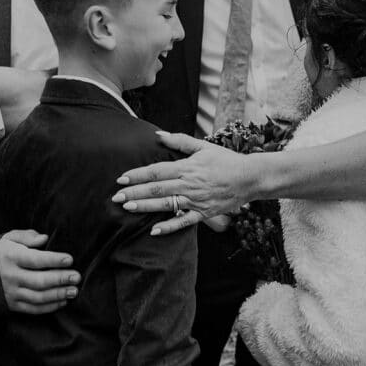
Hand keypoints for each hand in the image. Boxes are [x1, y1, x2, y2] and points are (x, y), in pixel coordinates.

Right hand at [0, 229, 79, 314]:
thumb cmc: (4, 251)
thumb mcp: (11, 238)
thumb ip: (28, 236)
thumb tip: (44, 238)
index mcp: (12, 257)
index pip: (35, 259)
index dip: (53, 259)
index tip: (70, 259)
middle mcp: (11, 276)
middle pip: (39, 281)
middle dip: (60, 279)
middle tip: (77, 277)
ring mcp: (12, 292)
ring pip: (38, 297)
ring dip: (58, 295)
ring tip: (74, 291)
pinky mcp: (13, 305)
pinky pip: (33, 309)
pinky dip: (49, 307)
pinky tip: (63, 301)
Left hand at [112, 132, 256, 235]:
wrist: (250, 177)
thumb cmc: (226, 160)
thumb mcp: (203, 146)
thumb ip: (180, 141)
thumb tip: (158, 135)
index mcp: (187, 167)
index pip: (157, 171)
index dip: (137, 175)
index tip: (121, 179)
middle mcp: (189, 184)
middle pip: (157, 188)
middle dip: (135, 192)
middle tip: (116, 197)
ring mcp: (196, 200)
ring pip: (166, 204)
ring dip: (146, 206)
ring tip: (128, 208)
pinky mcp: (204, 213)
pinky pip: (184, 222)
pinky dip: (169, 227)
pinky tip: (154, 231)